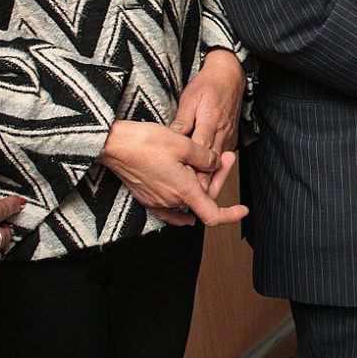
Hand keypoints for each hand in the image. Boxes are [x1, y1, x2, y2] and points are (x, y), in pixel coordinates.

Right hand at [98, 121, 247, 227]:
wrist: (113, 144)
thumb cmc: (145, 142)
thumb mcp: (183, 144)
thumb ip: (205, 158)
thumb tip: (215, 165)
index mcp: (183, 191)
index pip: (212, 214)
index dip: (230, 214)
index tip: (243, 210)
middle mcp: (170, 202)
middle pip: (202, 200)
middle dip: (217, 179)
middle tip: (225, 156)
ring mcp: (157, 201)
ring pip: (187, 199)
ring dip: (201, 184)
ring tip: (207, 163)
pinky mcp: (146, 197)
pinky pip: (170, 205)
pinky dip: (183, 198)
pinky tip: (187, 190)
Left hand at [172, 49, 245, 198]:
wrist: (230, 75)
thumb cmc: (209, 85)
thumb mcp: (189, 100)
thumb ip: (181, 122)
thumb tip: (170, 139)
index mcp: (209, 126)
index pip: (201, 158)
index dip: (193, 176)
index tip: (183, 189)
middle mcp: (221, 136)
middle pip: (212, 169)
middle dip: (200, 186)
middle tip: (185, 200)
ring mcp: (228, 139)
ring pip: (218, 168)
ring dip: (206, 181)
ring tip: (190, 195)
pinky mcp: (230, 140)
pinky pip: (221, 160)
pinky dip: (212, 171)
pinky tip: (199, 179)